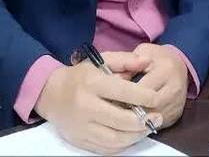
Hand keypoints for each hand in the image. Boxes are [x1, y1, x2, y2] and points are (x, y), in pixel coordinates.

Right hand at [35, 59, 161, 154]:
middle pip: (120, 119)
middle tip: (158, 117)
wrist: (50, 94)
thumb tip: (147, 61)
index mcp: (92, 83)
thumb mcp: (100, 61)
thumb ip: (125, 60)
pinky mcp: (79, 140)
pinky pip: (105, 149)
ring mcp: (81, 126)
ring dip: (135, 136)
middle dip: (143, 121)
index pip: (122, 92)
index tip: (156, 98)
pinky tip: (132, 137)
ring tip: (148, 128)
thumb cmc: (80, 76)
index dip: (143, 96)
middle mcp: (85, 106)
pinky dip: (122, 145)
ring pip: (114, 139)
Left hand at [113, 43, 189, 128]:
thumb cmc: (155, 58)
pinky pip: (156, 125)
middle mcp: (175, 88)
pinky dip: (142, 124)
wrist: (178, 65)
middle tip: (112, 109)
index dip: (124, 95)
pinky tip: (132, 118)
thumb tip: (114, 82)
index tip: (108, 96)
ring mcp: (177, 104)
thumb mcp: (141, 53)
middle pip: (148, 107)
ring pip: (151, 119)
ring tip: (119, 114)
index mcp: (166, 69)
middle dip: (128, 110)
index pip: (142, 89)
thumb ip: (127, 64)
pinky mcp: (175, 115)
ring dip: (134, 119)